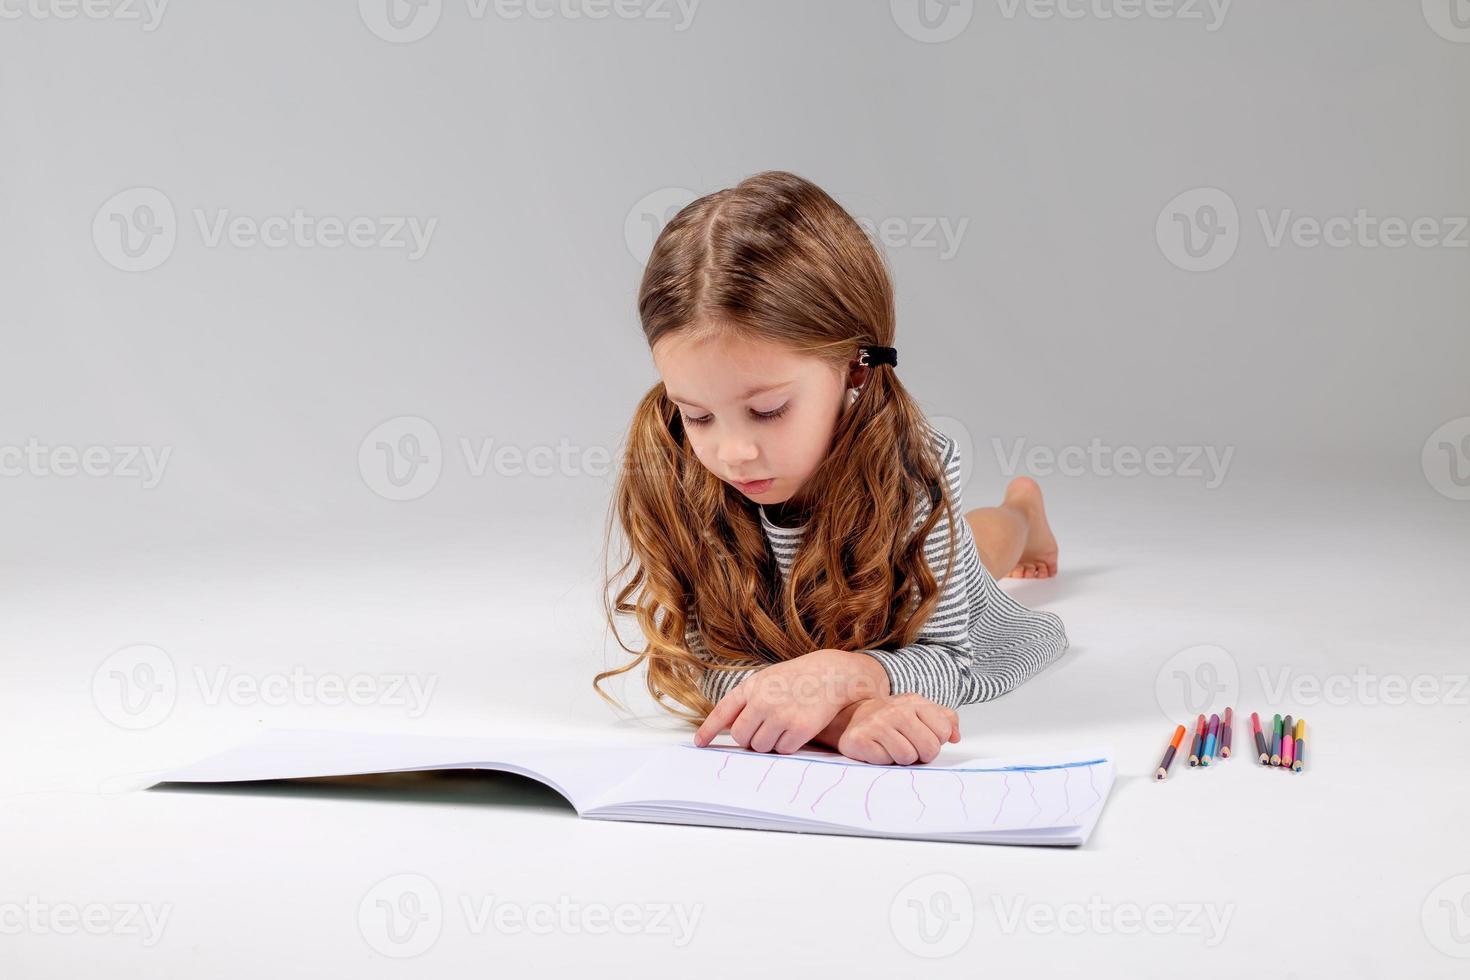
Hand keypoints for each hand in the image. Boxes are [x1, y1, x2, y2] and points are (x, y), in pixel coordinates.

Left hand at [692, 649, 885, 754]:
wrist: (831, 674)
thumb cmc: (797, 678)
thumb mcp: (767, 679)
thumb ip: (748, 699)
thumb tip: (730, 728)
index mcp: (752, 686)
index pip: (723, 712)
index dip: (708, 730)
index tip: (699, 744)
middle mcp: (763, 701)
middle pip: (741, 737)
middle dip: (749, 738)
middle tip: (763, 730)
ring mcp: (781, 715)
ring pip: (761, 747)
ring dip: (769, 743)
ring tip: (782, 726)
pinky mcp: (800, 729)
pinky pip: (782, 750)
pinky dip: (787, 745)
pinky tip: (796, 729)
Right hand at [836, 693, 959, 765]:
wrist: (851, 717)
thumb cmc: (891, 718)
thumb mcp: (920, 712)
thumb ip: (944, 720)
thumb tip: (955, 736)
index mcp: (915, 702)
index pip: (942, 731)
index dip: (935, 740)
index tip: (922, 737)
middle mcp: (896, 710)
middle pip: (929, 748)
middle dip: (921, 754)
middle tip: (908, 746)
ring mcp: (877, 723)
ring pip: (907, 757)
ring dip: (901, 758)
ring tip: (891, 747)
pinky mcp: (860, 739)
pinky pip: (885, 761)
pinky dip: (883, 760)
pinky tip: (877, 749)